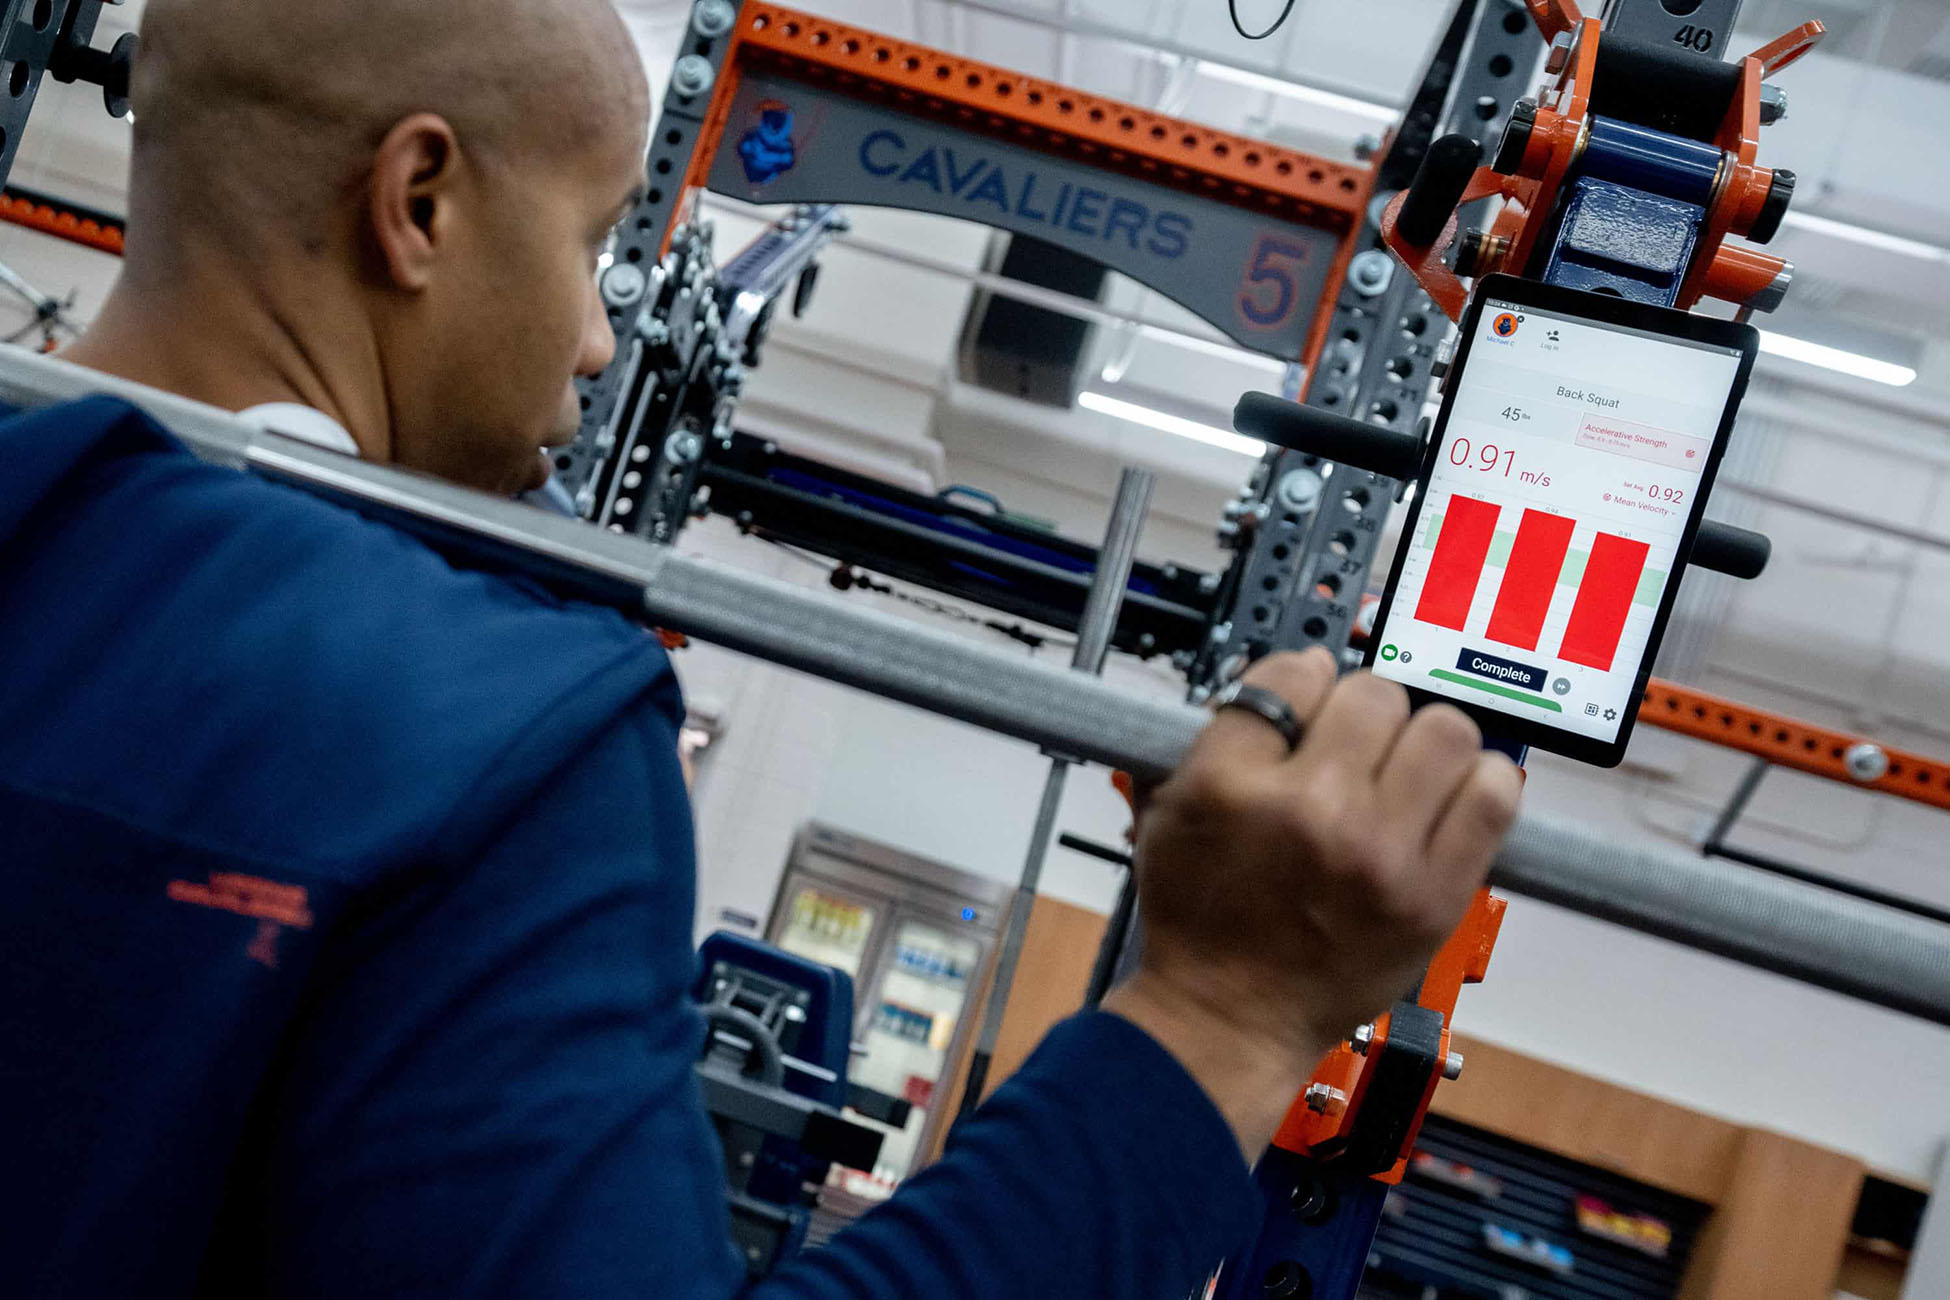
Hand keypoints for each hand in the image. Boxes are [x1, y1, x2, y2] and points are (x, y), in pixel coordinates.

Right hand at [1103, 648, 1521, 1156]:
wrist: (1229, 1018)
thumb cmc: (1200, 921)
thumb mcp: (1171, 811)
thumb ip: (1226, 736)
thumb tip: (1305, 672)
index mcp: (1230, 785)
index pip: (1291, 674)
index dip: (1303, 682)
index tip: (1307, 708)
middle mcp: (1308, 811)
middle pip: (1374, 694)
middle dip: (1363, 713)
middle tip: (1356, 748)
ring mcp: (1378, 855)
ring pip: (1445, 730)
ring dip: (1426, 742)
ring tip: (1406, 773)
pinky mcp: (1433, 897)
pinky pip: (1492, 797)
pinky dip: (1478, 784)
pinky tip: (1447, 799)